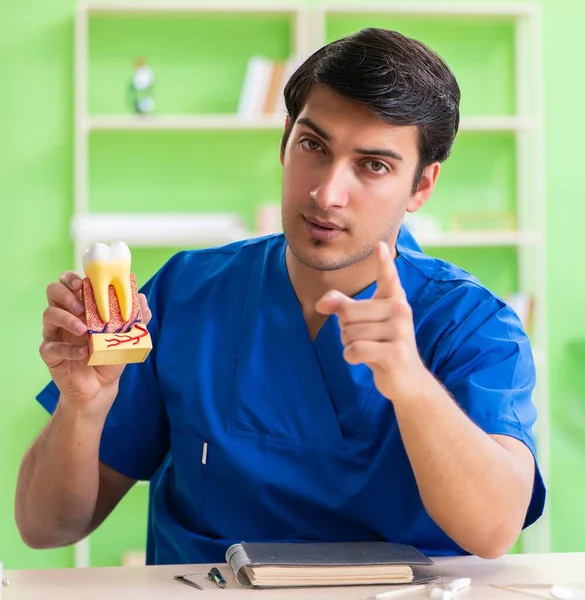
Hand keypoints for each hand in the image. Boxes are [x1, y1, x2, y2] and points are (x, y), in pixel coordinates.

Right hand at [39, 271, 151, 414]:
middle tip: (82, 307)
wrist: (101, 386)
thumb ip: (136, 317)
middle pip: (53, 291)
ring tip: (84, 330)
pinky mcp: (50, 353)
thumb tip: (141, 297)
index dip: (72, 278)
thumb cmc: (110, 355)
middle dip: (66, 294)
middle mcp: (65, 315)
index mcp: (81, 306)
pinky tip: (84, 353)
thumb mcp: (126, 336)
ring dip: (66, 319)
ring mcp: (55, 333)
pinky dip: (68, 348)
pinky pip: (50, 346)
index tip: (82, 283)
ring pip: (48, 314)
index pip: (69, 282)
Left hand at [315, 241, 430, 402]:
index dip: (383, 261)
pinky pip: (355, 350)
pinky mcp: (396, 352)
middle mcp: (400, 310)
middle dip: (345, 329)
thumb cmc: (380, 344)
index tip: (380, 245)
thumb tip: (321, 304)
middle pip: (347, 312)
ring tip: (369, 349)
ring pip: (349, 333)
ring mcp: (400, 331)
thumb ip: (341, 305)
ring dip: (349, 344)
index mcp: (394, 298)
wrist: (407, 379)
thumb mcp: (362, 322)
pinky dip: (352, 357)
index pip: (387, 277)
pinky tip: (366, 360)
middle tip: (364, 338)